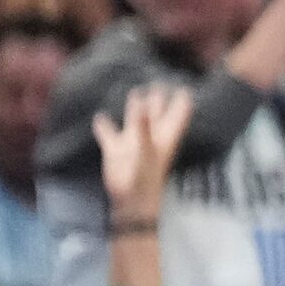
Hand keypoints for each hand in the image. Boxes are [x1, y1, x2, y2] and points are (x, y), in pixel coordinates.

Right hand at [94, 86, 194, 224]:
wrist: (130, 202)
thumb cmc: (144, 177)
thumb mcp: (145, 148)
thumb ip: (143, 125)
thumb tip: (141, 102)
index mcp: (165, 136)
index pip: (178, 115)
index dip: (182, 102)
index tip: (185, 87)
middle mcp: (151, 138)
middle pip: (158, 114)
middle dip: (159, 100)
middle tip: (160, 83)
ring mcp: (134, 144)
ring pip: (135, 121)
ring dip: (134, 108)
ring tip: (135, 91)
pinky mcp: (116, 152)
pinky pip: (109, 135)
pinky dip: (104, 127)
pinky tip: (99, 117)